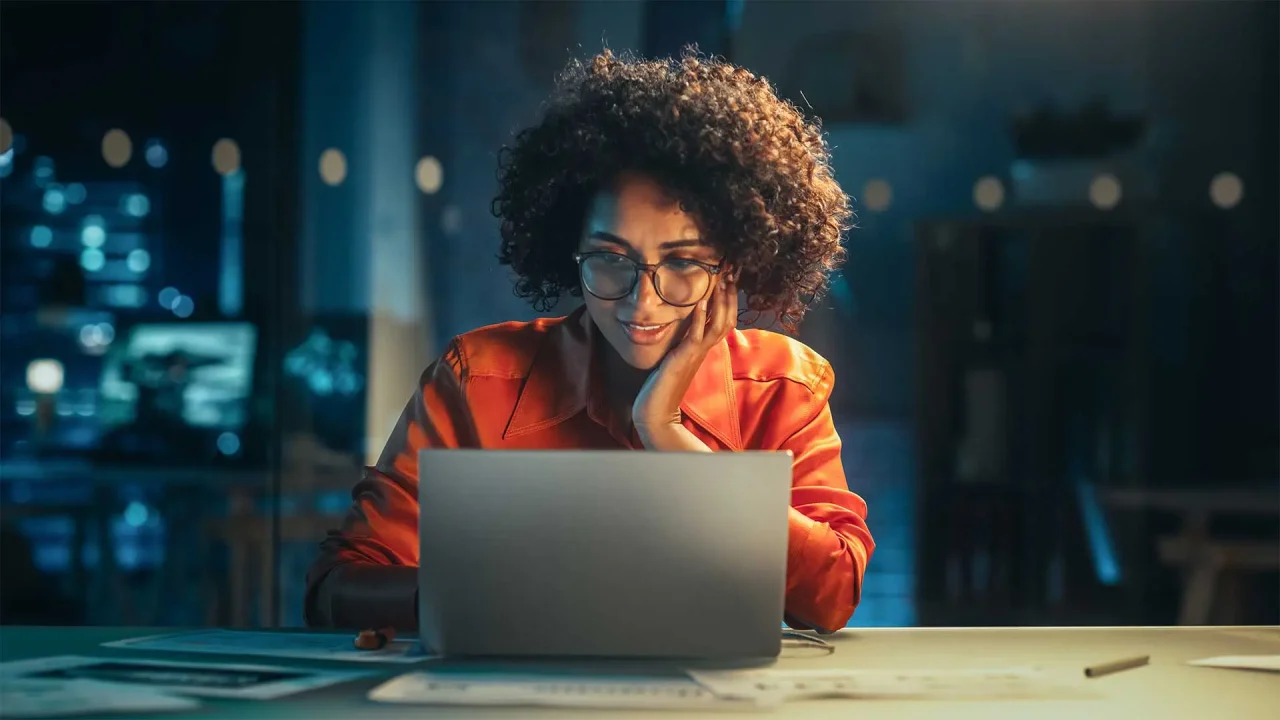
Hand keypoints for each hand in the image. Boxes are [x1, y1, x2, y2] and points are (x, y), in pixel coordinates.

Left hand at [632, 273, 737, 431]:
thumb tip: (686, 325)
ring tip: (722, 281)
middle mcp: (704, 350)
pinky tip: (701, 301)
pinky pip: (696, 336)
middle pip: (727, 320)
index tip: (730, 278)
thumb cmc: (663, 386)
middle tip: (733, 273)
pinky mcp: (683, 359)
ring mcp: (695, 354)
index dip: (730, 300)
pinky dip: (699, 318)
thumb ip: (683, 342)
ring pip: (718, 326)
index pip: (725, 321)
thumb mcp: (676, 357)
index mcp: (703, 349)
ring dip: (721, 302)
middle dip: (730, 295)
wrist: (656, 412)